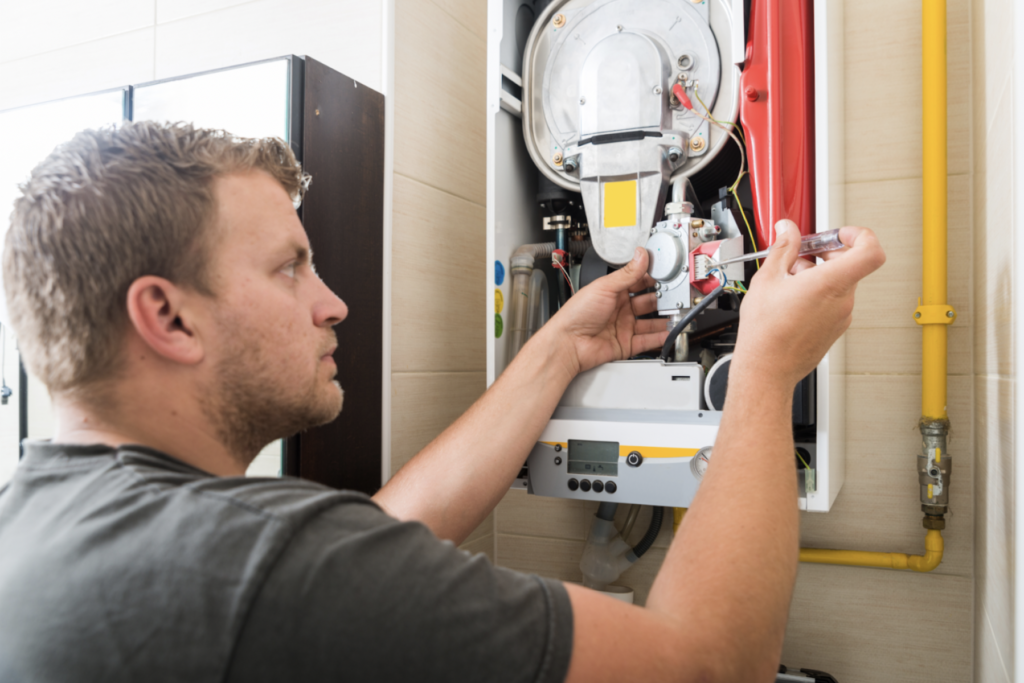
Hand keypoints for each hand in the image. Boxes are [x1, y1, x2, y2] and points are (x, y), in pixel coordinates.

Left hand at [539, 247, 667, 375]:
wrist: (568, 342)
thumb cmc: (576, 314)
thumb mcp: (604, 287)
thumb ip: (627, 273)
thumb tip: (641, 255)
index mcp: (613, 292)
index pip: (638, 282)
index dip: (652, 279)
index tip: (666, 275)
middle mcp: (619, 308)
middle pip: (647, 302)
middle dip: (661, 299)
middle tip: (674, 295)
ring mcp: (623, 326)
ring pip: (650, 322)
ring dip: (664, 319)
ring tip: (676, 314)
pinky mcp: (626, 344)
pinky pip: (647, 340)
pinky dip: (660, 337)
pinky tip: (669, 332)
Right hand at [732, 220, 885, 388]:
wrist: (767, 369)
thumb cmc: (766, 333)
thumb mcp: (768, 279)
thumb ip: (783, 248)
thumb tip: (788, 230)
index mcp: (831, 283)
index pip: (870, 250)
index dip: (859, 235)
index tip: (838, 234)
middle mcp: (843, 300)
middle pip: (850, 263)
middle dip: (826, 252)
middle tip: (802, 253)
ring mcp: (842, 316)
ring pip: (839, 282)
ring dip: (818, 274)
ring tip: (788, 280)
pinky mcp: (835, 328)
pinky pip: (834, 301)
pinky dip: (818, 293)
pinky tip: (792, 298)